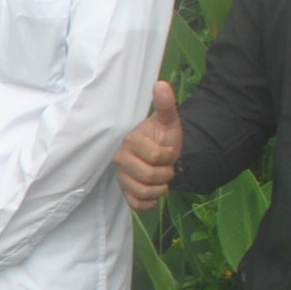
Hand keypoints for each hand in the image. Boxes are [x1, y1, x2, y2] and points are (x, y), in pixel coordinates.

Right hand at [117, 81, 182, 213]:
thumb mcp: (169, 121)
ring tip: (162, 180)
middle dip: (166, 174)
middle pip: (149, 176)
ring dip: (160, 188)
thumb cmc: (165, 138)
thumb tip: (161, 84)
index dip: (168, 156)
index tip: (168, 152)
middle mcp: (121, 160)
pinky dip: (151, 202)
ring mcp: (122, 178)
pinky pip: (137, 205)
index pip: (154, 156)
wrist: (165, 156)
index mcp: (130, 142)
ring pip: (142, 192)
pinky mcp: (125, 194)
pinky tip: (155, 192)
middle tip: (167, 168)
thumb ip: (166, 105)